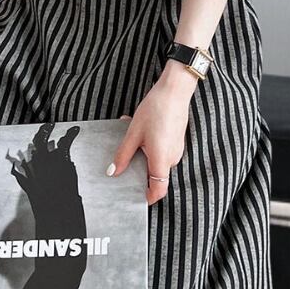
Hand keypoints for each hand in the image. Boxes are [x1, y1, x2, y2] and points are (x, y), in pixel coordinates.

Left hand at [108, 61, 197, 204]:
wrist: (175, 91)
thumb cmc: (156, 110)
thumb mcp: (134, 133)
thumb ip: (123, 155)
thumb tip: (113, 172)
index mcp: (161, 160)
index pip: (158, 190)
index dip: (147, 197)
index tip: (135, 197)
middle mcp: (171, 158)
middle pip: (154, 174)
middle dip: (138, 167)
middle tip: (124, 158)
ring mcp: (175, 149)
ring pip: (156, 159)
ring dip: (142, 152)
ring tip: (131, 134)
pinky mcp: (176, 140)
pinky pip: (161, 149)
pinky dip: (149, 144)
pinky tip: (140, 128)